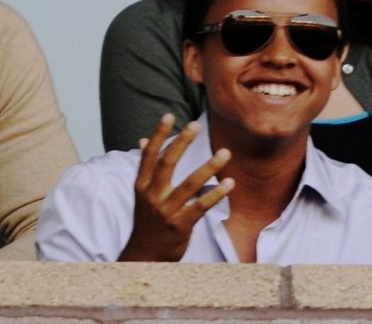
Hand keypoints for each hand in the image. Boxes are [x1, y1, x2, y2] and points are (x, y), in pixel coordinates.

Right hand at [118, 113, 233, 261]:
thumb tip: (142, 140)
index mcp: (141, 185)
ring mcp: (166, 211)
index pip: (149, 155)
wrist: (144, 256)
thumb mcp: (142, 194)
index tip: (169, 115)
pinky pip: (200, 207)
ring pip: (189, 185)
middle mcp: (152, 196)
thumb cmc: (147, 221)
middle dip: (181, 143)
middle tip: (196, 125)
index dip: (158, 134)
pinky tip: (229, 184)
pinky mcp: (180, 225)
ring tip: (225, 153)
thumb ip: (146, 168)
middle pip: (166, 164)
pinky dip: (216, 194)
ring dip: (209, 168)